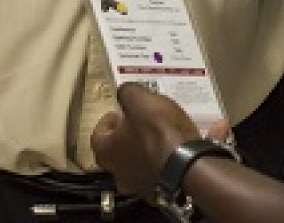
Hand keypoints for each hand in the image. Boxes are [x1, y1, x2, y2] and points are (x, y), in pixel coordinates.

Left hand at [91, 83, 202, 197]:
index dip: (106, 121)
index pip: (97, 135)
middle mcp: (116, 172)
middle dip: (125, 135)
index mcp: (106, 151)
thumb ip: (127, 93)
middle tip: (138, 121)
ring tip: (158, 133)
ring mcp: (137, 186)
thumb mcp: (141, 100)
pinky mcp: (157, 191)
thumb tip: (123, 92)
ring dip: (142, 149)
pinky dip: (158, 161)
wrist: (186, 167)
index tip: (117, 112)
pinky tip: (171, 150)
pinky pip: (153, 172)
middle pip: (115, 151)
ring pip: (134, 164)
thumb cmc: (158, 131)